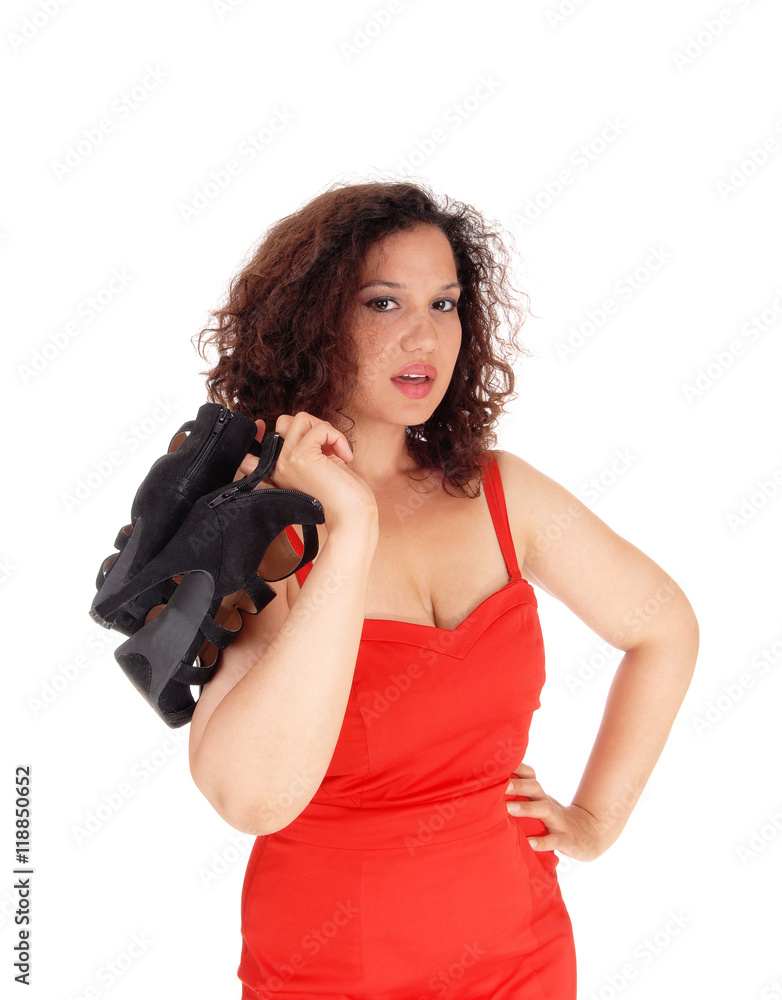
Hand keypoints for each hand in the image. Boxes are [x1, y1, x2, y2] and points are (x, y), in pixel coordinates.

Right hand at [238, 413, 377, 532]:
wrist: (352, 517)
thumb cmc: (342, 496)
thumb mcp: (318, 466)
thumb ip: (306, 447)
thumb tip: (302, 421)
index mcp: (278, 471)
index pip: (260, 441)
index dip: (263, 429)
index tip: (271, 427)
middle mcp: (277, 466)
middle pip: (287, 421)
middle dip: (314, 427)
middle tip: (330, 448)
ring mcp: (286, 460)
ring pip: (301, 418)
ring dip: (326, 429)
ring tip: (337, 451)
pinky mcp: (301, 456)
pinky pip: (320, 428)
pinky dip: (338, 437)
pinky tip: (345, 457)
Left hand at [505, 762, 605, 861]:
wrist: (589, 834)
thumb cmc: (554, 818)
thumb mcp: (540, 803)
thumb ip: (522, 796)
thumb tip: (494, 786)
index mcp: (540, 795)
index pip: (530, 776)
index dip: (516, 768)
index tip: (498, 765)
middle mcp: (548, 804)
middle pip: (535, 788)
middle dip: (518, 785)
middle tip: (500, 784)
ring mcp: (558, 821)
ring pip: (544, 809)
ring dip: (526, 808)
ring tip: (507, 808)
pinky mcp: (565, 840)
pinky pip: (553, 840)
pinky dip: (542, 842)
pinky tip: (529, 843)